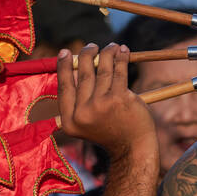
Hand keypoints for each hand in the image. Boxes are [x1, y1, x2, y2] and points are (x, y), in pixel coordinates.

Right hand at [56, 43, 154, 162]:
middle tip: (91, 47)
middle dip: (87, 55)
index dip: (63, 67)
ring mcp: (101, 106)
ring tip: (112, 46)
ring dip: (107, 53)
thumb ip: (79, 100)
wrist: (133, 148)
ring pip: (102, 70)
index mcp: (70, 121)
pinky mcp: (120, 99)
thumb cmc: (110, 131)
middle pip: (82, 75)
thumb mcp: (87, 122)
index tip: (65, 52)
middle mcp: (83, 114)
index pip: (64, 87)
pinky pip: (119, 72)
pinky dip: (121, 58)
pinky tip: (123, 50)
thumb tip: (75, 65)